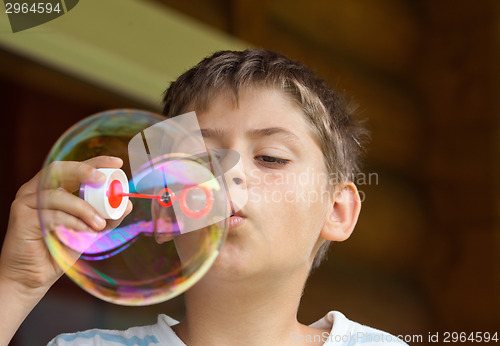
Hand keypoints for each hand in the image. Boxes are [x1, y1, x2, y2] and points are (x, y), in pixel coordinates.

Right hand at [0, 156, 130, 293]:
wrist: (33, 277)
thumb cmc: (60, 250)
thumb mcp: (90, 231)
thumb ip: (107, 218)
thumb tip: (127, 205)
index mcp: (53, 188)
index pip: (74, 167)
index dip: (96, 161)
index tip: (117, 163)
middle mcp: (37, 190)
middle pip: (59, 169)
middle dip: (84, 171)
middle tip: (103, 180)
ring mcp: (26, 202)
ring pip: (58, 195)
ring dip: (84, 208)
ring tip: (100, 224)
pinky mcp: (21, 218)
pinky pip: (52, 215)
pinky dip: (72, 222)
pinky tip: (84, 232)